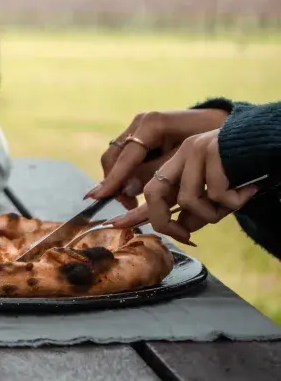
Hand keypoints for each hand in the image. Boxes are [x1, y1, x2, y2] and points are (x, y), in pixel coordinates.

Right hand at [89, 108, 227, 208]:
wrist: (225, 124)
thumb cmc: (211, 140)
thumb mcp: (187, 159)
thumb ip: (157, 173)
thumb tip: (127, 190)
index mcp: (152, 124)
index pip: (125, 156)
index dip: (113, 178)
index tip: (99, 196)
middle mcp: (139, 123)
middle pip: (113, 156)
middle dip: (115, 182)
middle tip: (129, 204)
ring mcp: (137, 128)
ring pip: (116, 158)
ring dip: (120, 180)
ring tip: (133, 201)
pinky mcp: (140, 136)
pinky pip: (125, 158)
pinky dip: (128, 174)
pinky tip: (136, 187)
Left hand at [107, 129, 259, 243]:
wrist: (270, 143)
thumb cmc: (243, 172)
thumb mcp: (213, 192)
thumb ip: (193, 207)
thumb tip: (179, 228)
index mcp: (177, 163)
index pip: (149, 189)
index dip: (132, 209)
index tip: (115, 224)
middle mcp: (180, 154)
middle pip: (154, 193)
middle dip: (164, 221)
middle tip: (186, 237)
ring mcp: (195, 150)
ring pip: (189, 199)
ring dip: (212, 214)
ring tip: (233, 204)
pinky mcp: (213, 149)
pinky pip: (217, 193)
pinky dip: (234, 202)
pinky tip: (247, 191)